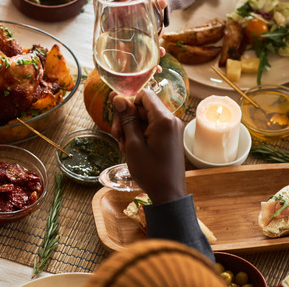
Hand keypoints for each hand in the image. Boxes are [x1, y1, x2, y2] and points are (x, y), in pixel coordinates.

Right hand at [110, 89, 185, 204]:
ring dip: (131, 128)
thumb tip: (118, 97)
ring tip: (124, 146)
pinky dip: (140, 134)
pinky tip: (132, 148)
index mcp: (164, 120)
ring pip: (145, 118)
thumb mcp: (133, 144)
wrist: (168, 193)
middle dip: (127, 118)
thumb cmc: (151, 171)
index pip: (144, 95)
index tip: (118, 118)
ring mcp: (172, 129)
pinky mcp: (170, 137)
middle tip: (116, 136)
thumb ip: (126, 119)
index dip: (128, 103)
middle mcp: (171, 120)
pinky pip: (152, 127)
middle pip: (143, 107)